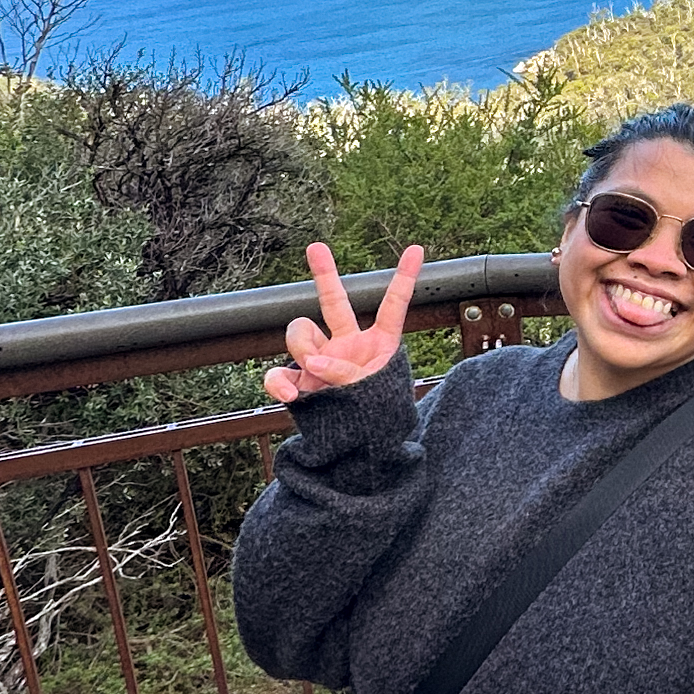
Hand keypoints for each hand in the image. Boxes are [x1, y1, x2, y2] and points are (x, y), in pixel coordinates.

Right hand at [263, 243, 422, 404]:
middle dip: (324, 273)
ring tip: (316, 374)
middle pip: (333, 302)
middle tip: (316, 246)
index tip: (416, 248)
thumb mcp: (374, 394)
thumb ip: (346, 372)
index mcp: (379, 344)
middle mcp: (347, 344)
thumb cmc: (375, 417)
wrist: (355, 448)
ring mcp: (319, 360)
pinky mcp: (298, 380)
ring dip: (303, 348)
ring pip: (299, 332)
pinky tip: (292, 394)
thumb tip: (314, 362)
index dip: (404, 277)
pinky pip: (276, 372)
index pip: (393, 306)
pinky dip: (279, 382)